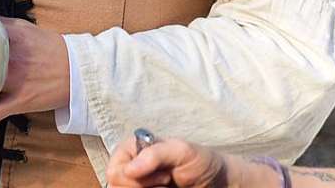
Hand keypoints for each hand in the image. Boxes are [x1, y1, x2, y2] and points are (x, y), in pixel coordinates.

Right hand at [105, 135, 294, 187]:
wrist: (220, 183)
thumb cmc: (201, 161)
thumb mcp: (181, 150)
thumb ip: (154, 155)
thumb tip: (129, 169)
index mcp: (131, 151)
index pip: (115, 172)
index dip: (136, 177)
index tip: (163, 175)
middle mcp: (130, 168)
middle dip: (146, 187)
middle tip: (167, 182)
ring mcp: (139, 184)